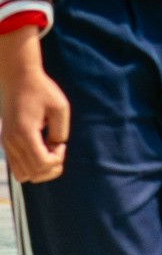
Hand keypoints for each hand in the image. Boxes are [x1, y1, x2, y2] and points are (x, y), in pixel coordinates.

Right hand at [0, 27, 69, 183]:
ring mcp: (7, 144)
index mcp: (25, 133)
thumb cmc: (41, 90)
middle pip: (33, 175)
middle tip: (56, 146)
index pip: (42, 164)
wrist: (17, 78)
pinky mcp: (6, 143)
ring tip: (48, 149)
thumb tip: (55, 148)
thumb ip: (60, 131)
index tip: (61, 142)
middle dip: (51, 167)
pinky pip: (17, 167)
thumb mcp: (59, 107)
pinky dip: (31, 165)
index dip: (57, 159)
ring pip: (23, 176)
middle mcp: (12, 142)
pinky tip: (40, 147)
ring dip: (40, 169)